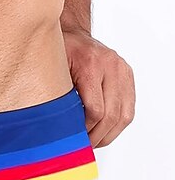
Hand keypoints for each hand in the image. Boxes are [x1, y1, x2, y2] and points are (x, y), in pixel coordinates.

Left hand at [62, 28, 135, 147]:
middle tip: (83, 146)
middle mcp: (111, 66)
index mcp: (91, 65)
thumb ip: (55, 95)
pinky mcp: (127, 75)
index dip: (85, 130)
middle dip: (97, 136)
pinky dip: (117, 124)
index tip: (73, 138)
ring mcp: (122, 70)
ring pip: (124, 115)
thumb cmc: (58, 52)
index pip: (95, 110)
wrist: (72, 32)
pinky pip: (129, 107)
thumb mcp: (50, 70)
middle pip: (112, 115)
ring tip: (93, 142)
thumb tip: (53, 128)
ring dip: (109, 134)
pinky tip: (104, 131)